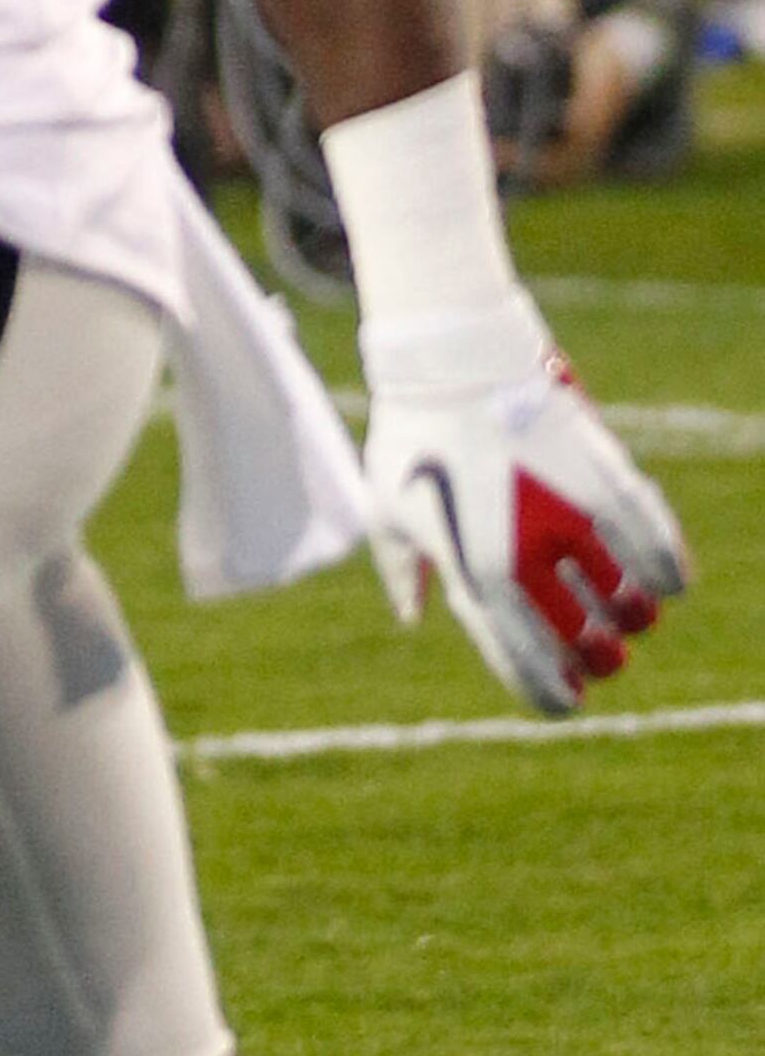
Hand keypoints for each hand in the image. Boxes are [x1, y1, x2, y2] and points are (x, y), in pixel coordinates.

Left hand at [361, 316, 687, 711]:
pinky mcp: (603, 482)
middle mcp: (523, 558)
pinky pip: (659, 552)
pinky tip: (664, 576)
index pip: (524, 663)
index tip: (568, 698)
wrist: (450, 356)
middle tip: (601, 646)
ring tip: (629, 607)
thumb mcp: (387, 502)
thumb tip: (414, 615)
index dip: (551, 693)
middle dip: (600, 657)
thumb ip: (401, 566)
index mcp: (471, 573)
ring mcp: (568, 520)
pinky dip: (669, 572)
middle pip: (588, 644)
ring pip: (631, 606)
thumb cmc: (412, 430)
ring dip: (634, 615)